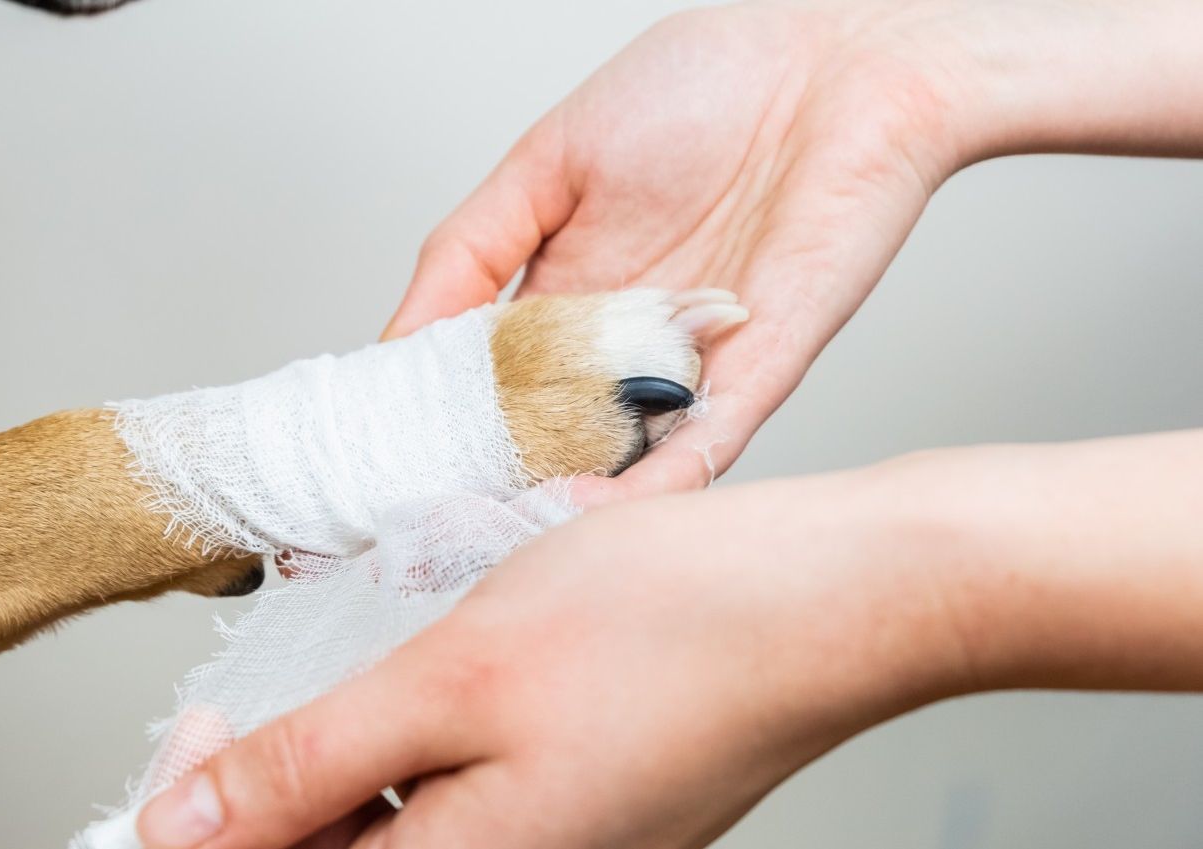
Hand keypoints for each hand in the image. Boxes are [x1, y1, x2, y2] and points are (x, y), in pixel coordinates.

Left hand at [135, 461, 974, 848]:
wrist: (836, 600)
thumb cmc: (672, 627)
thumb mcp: (453, 679)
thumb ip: (312, 766)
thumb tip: (186, 836)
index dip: (203, 825)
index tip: (194, 742)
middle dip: (271, 793)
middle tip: (245, 711)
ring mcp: (561, 846)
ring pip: (400, 826)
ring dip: (344, 766)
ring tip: (352, 688)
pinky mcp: (590, 807)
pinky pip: (466, 795)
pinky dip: (418, 746)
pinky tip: (433, 684)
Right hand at [383, 0, 980, 501]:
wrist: (836, 59)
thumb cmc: (704, 86)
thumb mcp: (545, 162)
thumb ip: (470, 251)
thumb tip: (393, 343)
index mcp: (566, 301)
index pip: (487, 390)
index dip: (436, 434)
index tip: (380, 475)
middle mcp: (624, 349)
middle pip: (543, 443)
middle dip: (487, 491)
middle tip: (418, 535)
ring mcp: (690, 367)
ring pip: (618, 465)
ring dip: (558, 507)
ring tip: (487, 541)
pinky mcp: (761, 372)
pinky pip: (701, 445)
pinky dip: (650, 486)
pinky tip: (588, 513)